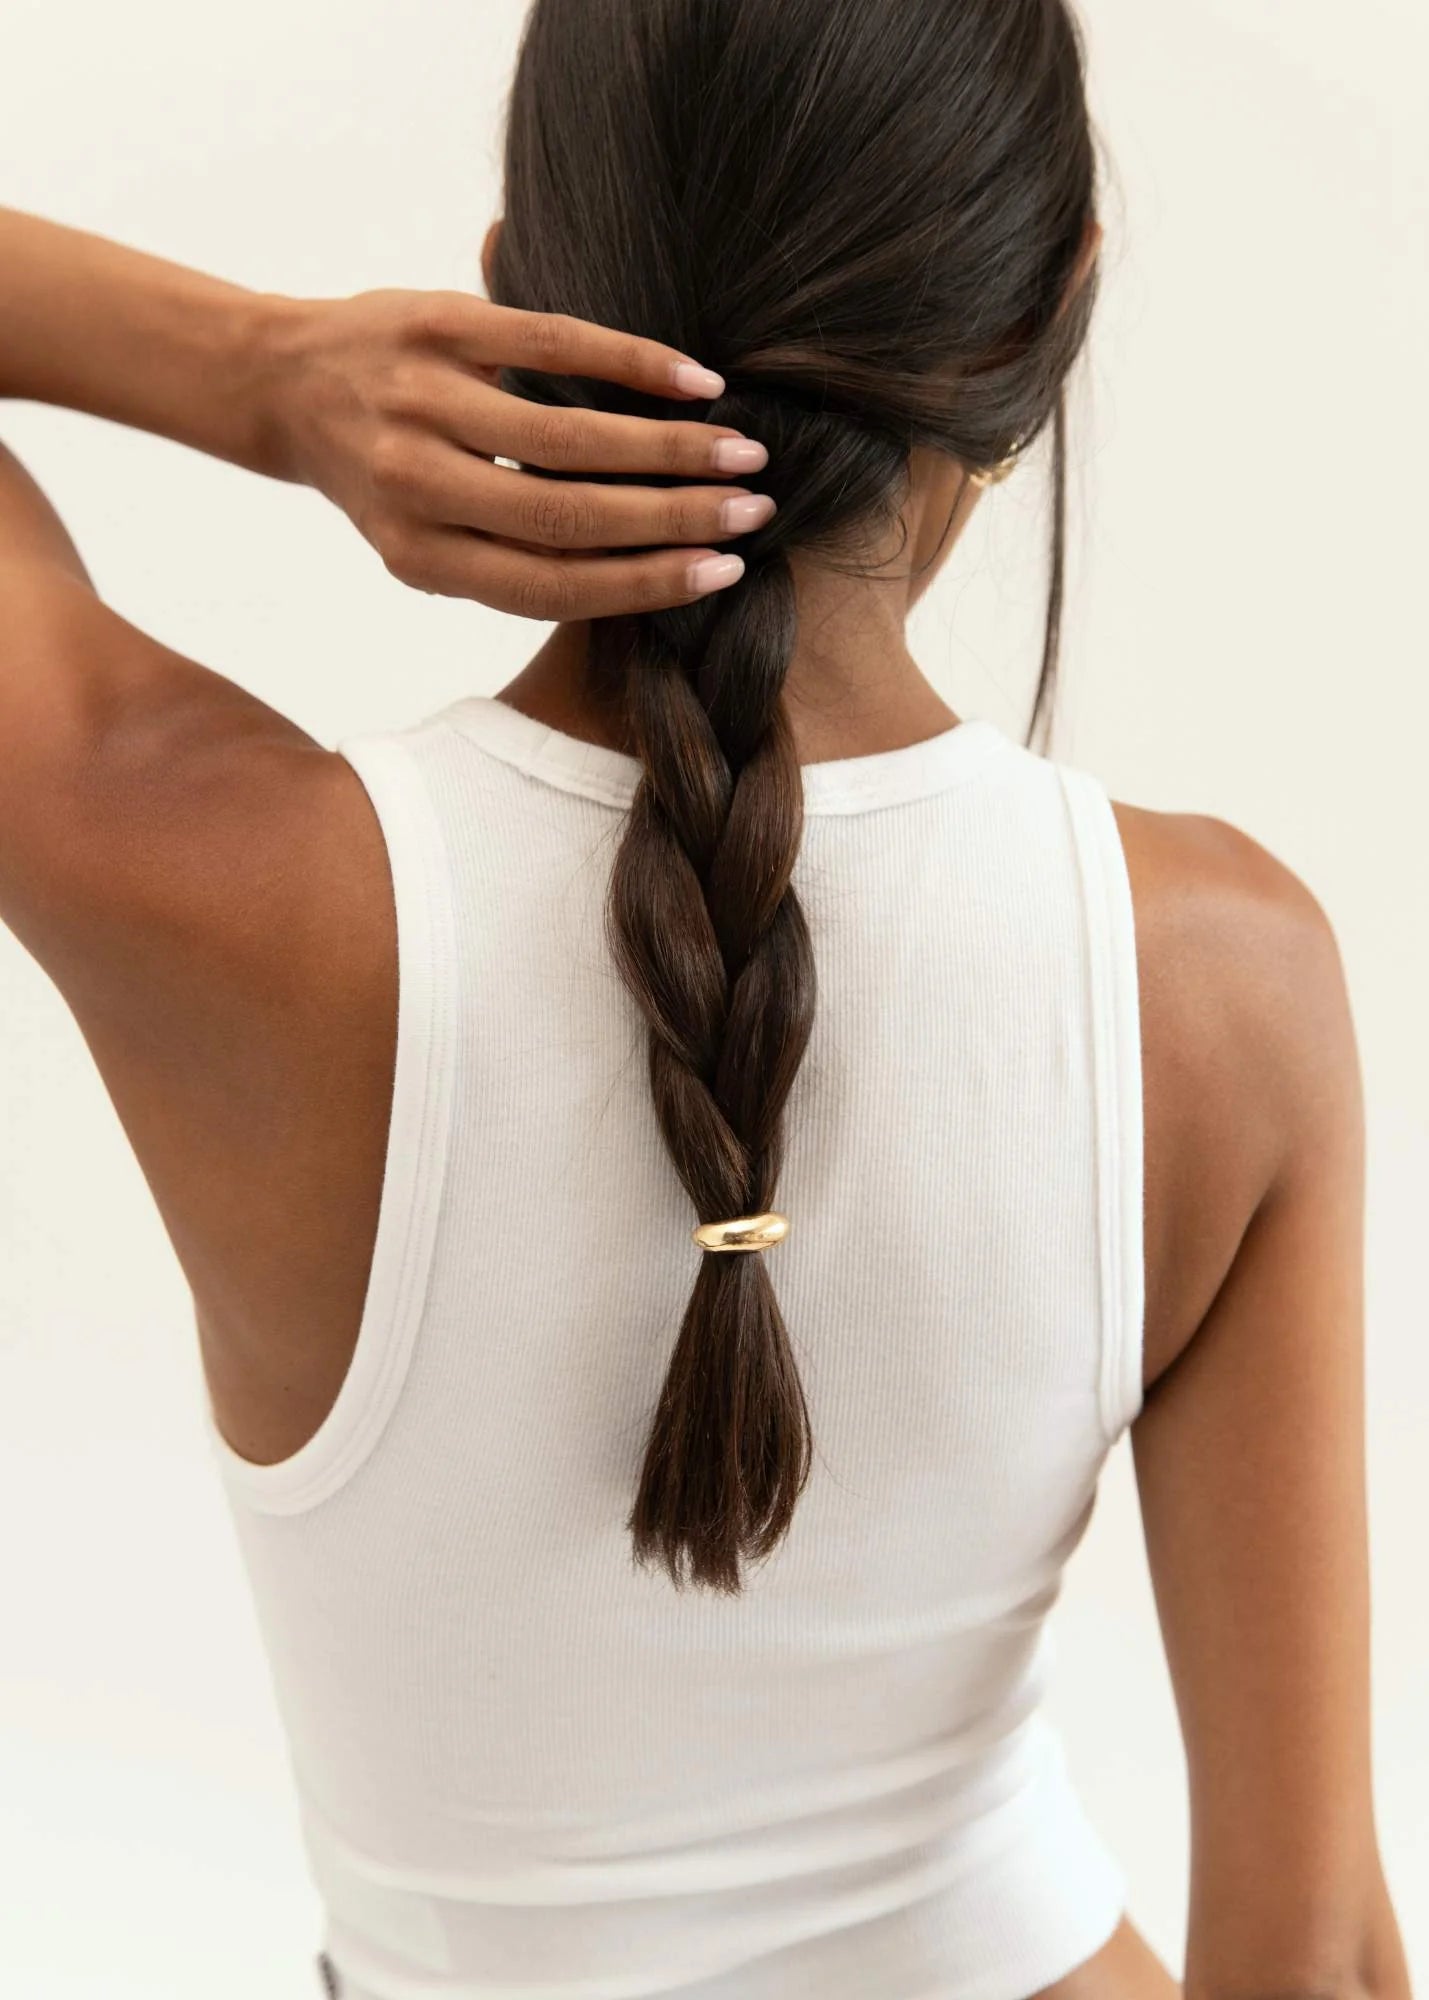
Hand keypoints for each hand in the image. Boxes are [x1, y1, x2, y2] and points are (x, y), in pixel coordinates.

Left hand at [264, 289, 772, 617]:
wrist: (281, 384)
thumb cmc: (385, 476)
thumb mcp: (426, 540)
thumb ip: (510, 560)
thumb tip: (646, 577)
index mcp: (419, 557)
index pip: (552, 585)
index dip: (646, 584)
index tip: (723, 573)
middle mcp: (415, 487)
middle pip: (570, 518)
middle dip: (676, 521)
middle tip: (755, 513)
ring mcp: (423, 403)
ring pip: (568, 439)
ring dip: (670, 448)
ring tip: (738, 452)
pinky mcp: (437, 326)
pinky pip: (552, 343)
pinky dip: (631, 362)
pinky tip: (692, 379)